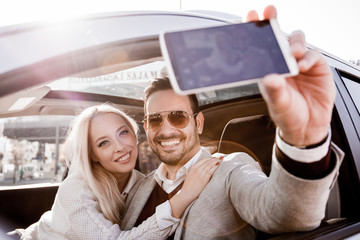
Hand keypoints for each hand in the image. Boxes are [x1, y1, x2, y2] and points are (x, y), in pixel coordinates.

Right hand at [169, 157, 220, 217]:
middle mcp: (197, 169)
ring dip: (216, 161)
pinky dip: (215, 167)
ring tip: (221, 160)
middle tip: (220, 157)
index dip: (209, 158)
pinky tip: (218, 165)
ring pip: (210, 165)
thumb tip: (203, 168)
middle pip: (207, 161)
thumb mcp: (190, 175)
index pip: (203, 160)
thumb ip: (196, 170)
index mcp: (193, 167)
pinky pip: (211, 170)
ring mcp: (201, 173)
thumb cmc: (189, 186)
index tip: (214, 157)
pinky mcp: (204, 178)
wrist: (187, 193)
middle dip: (214, 158)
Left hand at [247, 6, 334, 145]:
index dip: (256, 31)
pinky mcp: (317, 67)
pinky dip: (309, 58)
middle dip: (274, 23)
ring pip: (297, 42)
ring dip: (294, 43)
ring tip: (293, 52)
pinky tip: (304, 66)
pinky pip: (314, 55)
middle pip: (278, 38)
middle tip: (269, 13)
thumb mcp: (278, 104)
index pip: (260, 47)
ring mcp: (300, 64)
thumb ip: (274, 91)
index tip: (250, 17)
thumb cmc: (288, 115)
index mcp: (268, 70)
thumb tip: (270, 78)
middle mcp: (283, 64)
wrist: (308, 128)